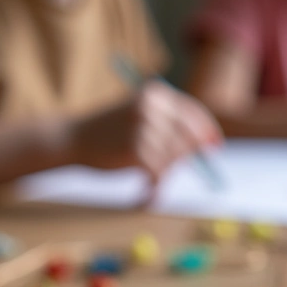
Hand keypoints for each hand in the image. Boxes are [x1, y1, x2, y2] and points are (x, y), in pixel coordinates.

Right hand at [70, 81, 221, 179]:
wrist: (72, 139)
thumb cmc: (108, 133)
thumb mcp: (140, 119)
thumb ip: (170, 128)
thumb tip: (205, 147)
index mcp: (156, 94)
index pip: (193, 113)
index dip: (207, 131)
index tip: (215, 148)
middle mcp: (152, 106)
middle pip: (188, 138)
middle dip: (185, 159)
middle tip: (170, 173)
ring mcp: (144, 126)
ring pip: (174, 159)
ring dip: (164, 176)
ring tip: (148, 184)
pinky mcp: (136, 148)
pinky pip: (159, 174)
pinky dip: (155, 188)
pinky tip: (144, 192)